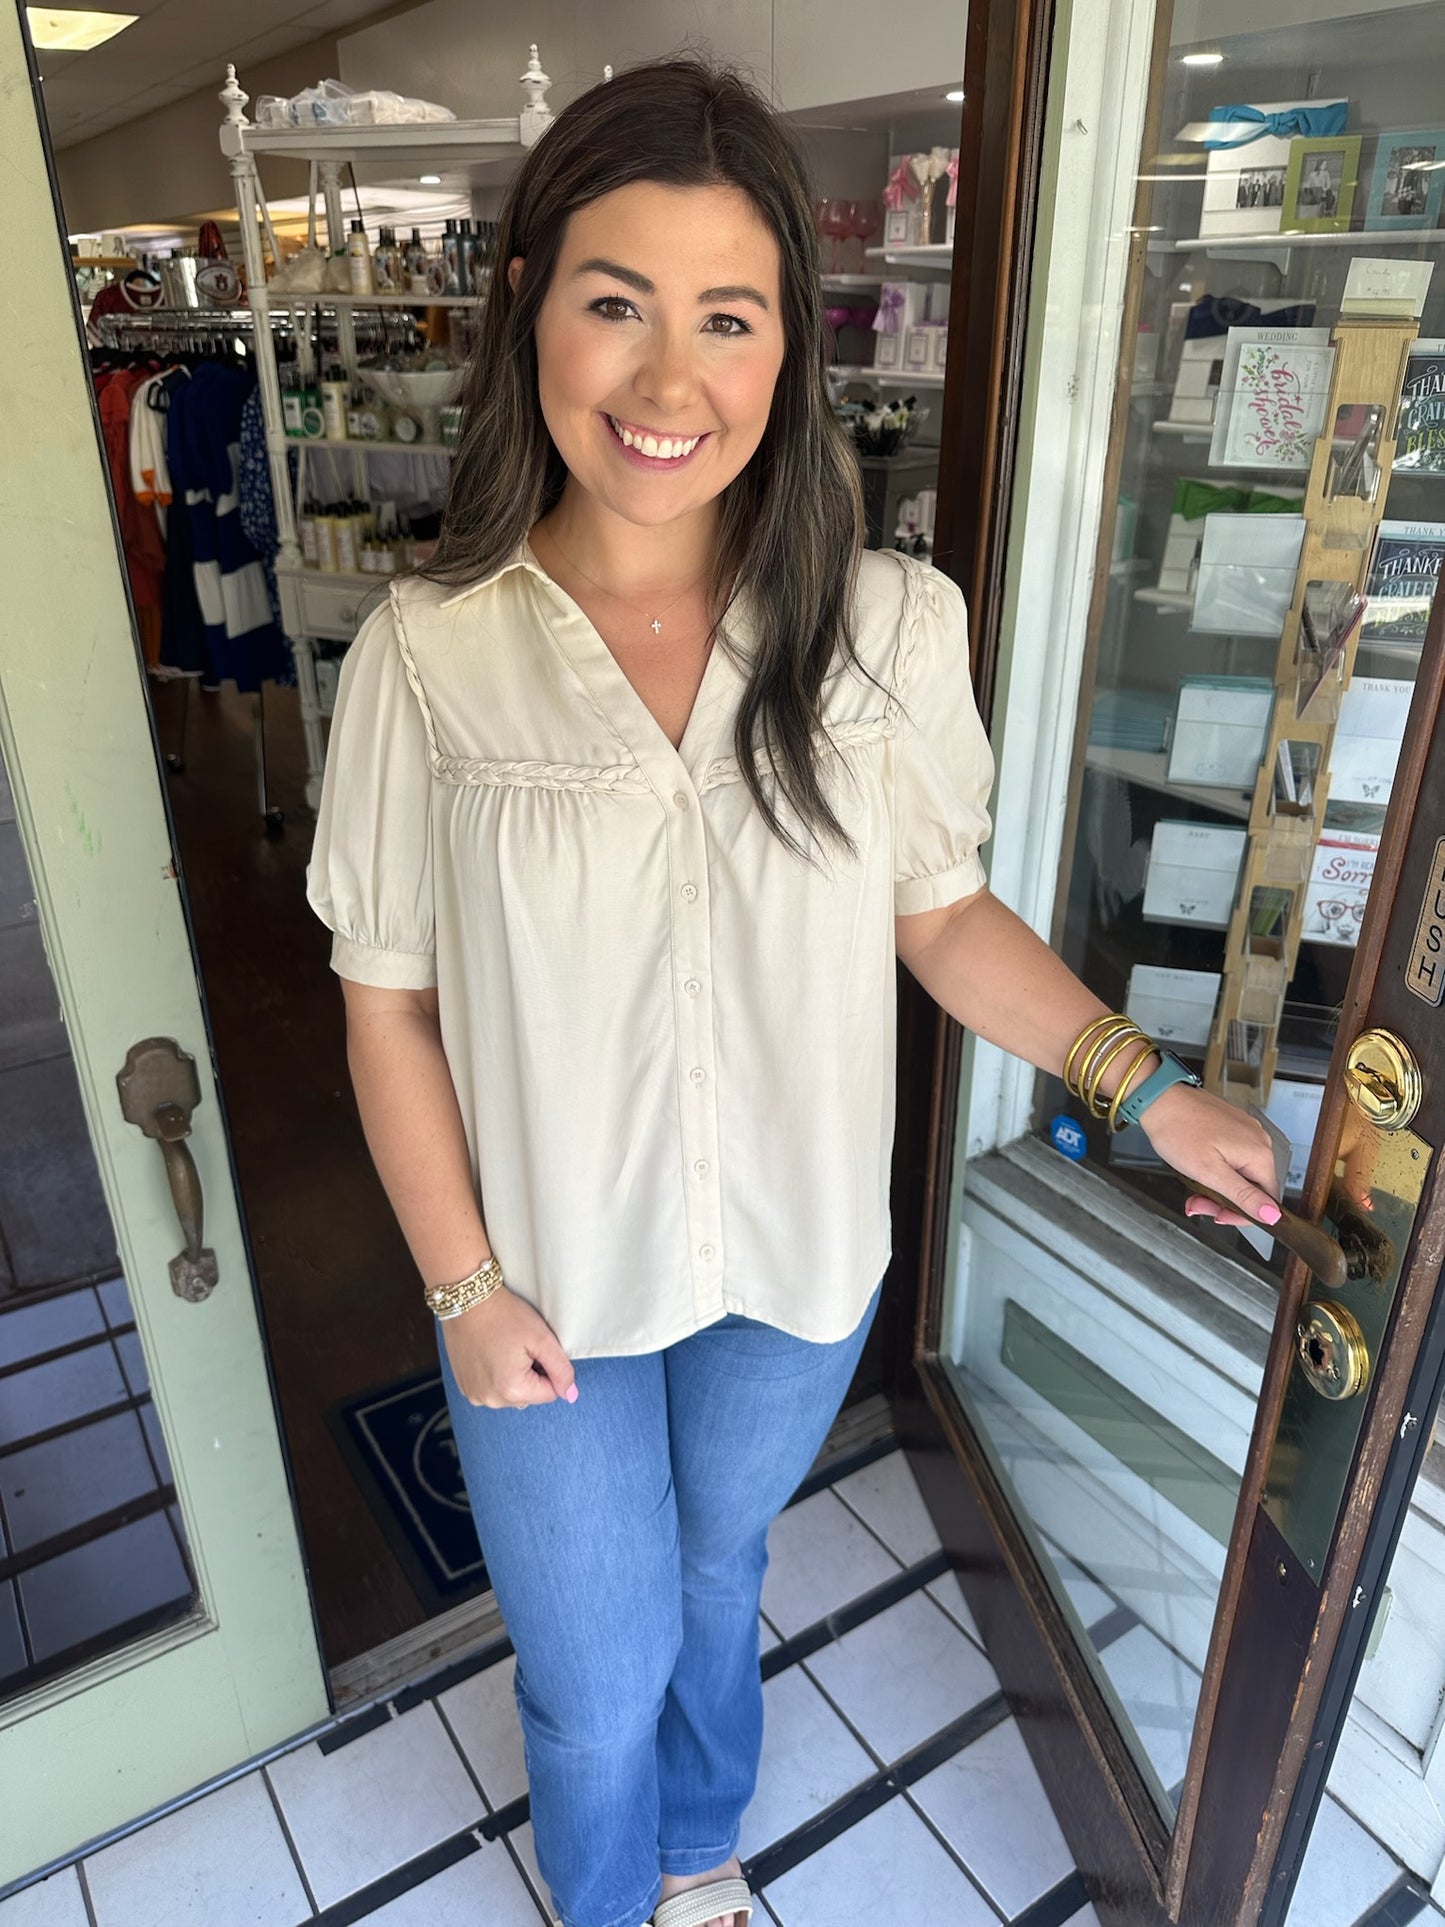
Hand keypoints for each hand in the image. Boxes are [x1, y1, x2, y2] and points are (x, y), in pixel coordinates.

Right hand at [441, 1285, 578, 1408]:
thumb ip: (561, 1370)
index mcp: (511, 1390)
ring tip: (503, 1348)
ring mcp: (474, 1395)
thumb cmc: (504, 1315)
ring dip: (513, 1376)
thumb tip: (571, 1395)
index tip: (533, 1348)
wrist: (467, 1299)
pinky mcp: (465, 1387)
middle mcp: (490, 1400)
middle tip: (518, 1346)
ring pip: (510, 1394)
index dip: (547, 1368)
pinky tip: (490, 1353)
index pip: (549, 1393)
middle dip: (530, 1374)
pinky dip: (496, 1375)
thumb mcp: (542, 1339)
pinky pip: (492, 1389)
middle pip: (529, 1395)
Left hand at [1139, 1082, 1281, 1230]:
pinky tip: (1198, 1169)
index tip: (1218, 1214)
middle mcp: (1258, 1140)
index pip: (1268, 1200)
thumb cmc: (1177, 1130)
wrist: (1158, 1100)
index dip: (1242, 1215)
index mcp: (1259, 1154)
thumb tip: (1273, 1216)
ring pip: (1240, 1174)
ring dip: (1216, 1187)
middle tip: (1197, 1203)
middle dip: (1223, 1201)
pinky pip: (1232, 1158)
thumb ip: (1244, 1196)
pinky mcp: (1232, 1128)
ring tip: (1193, 1188)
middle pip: (1252, 1188)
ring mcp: (1245, 1132)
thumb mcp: (1210, 1172)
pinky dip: (1215, 1170)